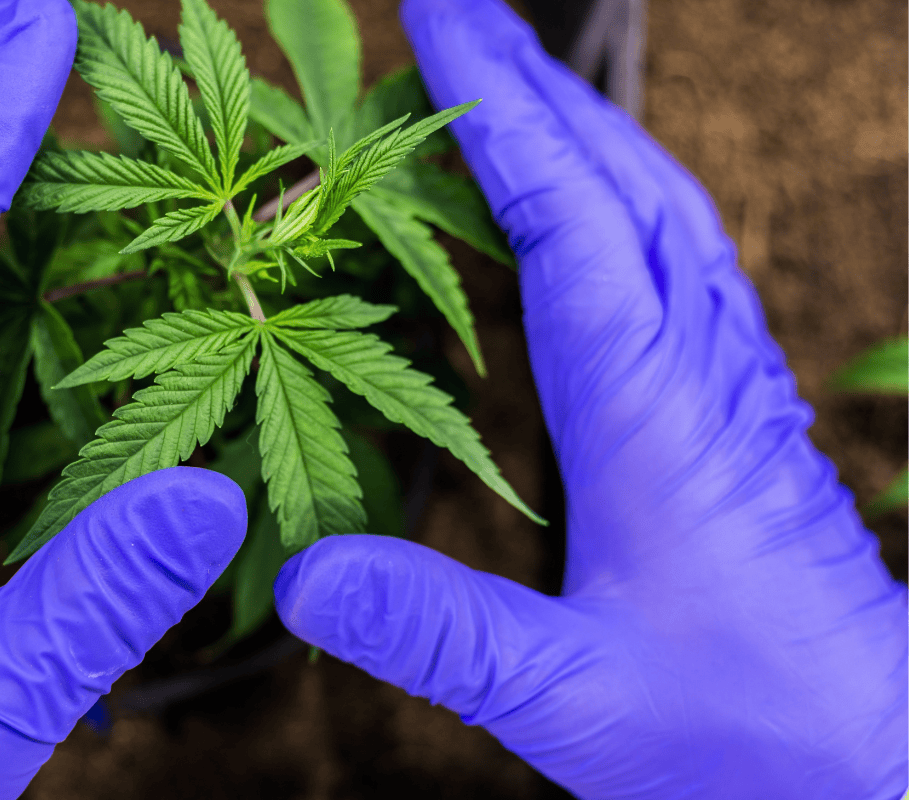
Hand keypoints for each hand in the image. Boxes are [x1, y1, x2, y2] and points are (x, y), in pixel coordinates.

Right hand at [272, 1, 906, 796]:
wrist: (882, 760)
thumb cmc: (742, 733)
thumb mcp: (566, 696)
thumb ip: (434, 632)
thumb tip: (299, 576)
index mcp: (651, 410)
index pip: (566, 214)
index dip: (498, 110)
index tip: (441, 16)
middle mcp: (698, 368)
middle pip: (620, 180)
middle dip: (534, 83)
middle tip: (457, 11)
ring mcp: (728, 381)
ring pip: (661, 208)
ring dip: (586, 127)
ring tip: (515, 78)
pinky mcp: (736, 410)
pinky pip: (680, 262)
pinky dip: (624, 197)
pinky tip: (598, 204)